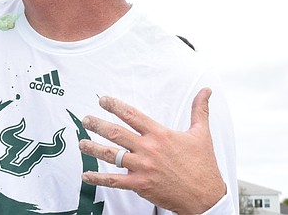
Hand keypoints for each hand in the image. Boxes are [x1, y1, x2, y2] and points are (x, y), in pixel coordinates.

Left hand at [78, 88, 225, 214]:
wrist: (206, 197)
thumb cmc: (204, 165)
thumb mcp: (202, 134)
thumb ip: (199, 111)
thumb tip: (206, 90)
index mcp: (160, 134)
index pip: (132, 115)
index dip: (115, 106)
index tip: (103, 100)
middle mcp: (149, 149)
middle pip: (117, 133)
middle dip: (98, 125)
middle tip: (85, 119)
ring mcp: (143, 167)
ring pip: (112, 155)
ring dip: (93, 148)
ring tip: (81, 143)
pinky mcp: (141, 185)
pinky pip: (114, 180)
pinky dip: (98, 179)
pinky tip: (86, 175)